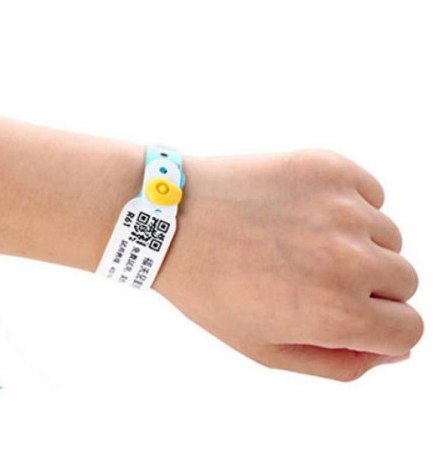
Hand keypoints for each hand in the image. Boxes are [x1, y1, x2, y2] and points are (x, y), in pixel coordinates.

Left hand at [152, 150, 422, 380]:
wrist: (171, 217)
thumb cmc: (210, 287)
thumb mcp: (264, 348)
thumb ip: (337, 363)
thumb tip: (390, 352)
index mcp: (335, 312)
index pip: (407, 330)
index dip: (382, 329)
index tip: (355, 317)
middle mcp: (349, 258)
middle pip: (405, 281)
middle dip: (371, 287)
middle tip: (319, 276)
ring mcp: (342, 206)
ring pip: (389, 236)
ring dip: (359, 244)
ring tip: (303, 241)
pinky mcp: (329, 167)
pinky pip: (370, 194)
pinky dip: (350, 207)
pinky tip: (304, 211)